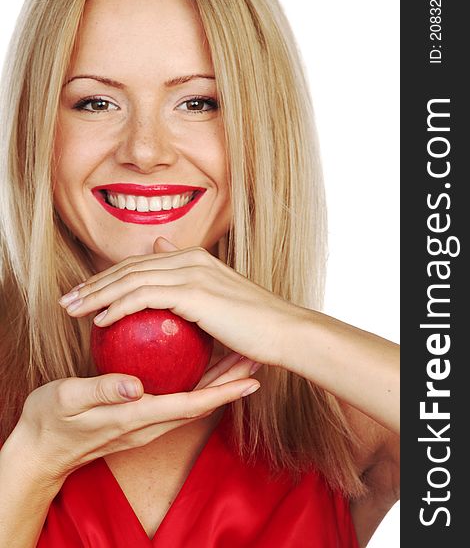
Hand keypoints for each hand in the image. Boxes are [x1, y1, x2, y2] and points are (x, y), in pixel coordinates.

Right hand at [8, 353, 259, 485]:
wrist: (42, 447)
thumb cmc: (51, 421)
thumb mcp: (67, 401)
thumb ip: (101, 392)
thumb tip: (135, 384)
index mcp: (137, 417)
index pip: (190, 405)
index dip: (223, 392)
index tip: (251, 380)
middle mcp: (149, 421)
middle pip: (201, 401)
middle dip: (232, 383)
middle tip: (257, 358)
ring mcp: (146, 418)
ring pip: (193, 398)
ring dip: (219, 380)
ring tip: (242, 355)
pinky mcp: (141, 412)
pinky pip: (177, 395)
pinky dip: (196, 380)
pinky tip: (201, 359)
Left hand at [59, 238, 303, 364]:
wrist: (284, 331)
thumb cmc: (254, 329)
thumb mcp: (220, 309)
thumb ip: (192, 298)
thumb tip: (172, 307)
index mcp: (195, 260)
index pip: (141, 264)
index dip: (110, 277)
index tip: (87, 295)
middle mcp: (190, 259)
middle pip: (129, 267)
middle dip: (94, 283)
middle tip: (68, 301)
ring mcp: (191, 272)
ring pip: (130, 278)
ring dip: (97, 294)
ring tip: (72, 311)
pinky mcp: (193, 290)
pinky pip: (144, 296)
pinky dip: (118, 307)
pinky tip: (101, 321)